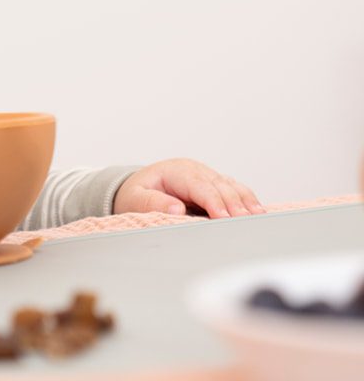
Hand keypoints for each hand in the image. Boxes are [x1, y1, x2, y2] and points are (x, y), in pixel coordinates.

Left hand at [113, 158, 264, 217]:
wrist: (140, 189)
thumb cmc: (137, 194)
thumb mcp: (136, 198)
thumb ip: (153, 202)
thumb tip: (176, 208)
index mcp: (177, 171)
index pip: (199, 185)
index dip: (213, 201)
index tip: (223, 218)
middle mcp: (196, 171)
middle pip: (220, 185)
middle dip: (234, 204)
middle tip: (245, 222)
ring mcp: (208, 177)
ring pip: (232, 186)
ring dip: (246, 201)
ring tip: (258, 218)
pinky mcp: (215, 186)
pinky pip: (235, 190)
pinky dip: (246, 200)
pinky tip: (257, 212)